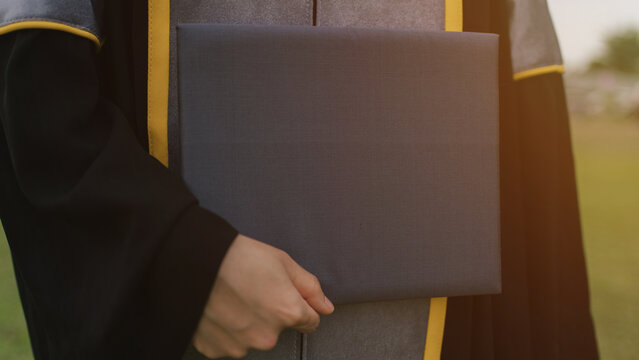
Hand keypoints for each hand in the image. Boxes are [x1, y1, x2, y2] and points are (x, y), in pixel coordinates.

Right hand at [192, 234, 333, 358]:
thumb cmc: (237, 256)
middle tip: (252, 287)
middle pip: (279, 329)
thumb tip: (326, 307)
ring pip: (253, 336)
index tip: (282, 292)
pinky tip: (218, 307)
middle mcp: (267, 336)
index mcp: (288, 312)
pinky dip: (226, 329)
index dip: (298, 304)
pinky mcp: (216, 350)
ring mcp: (240, 346)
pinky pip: (229, 342)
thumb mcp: (282, 261)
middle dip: (271, 312)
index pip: (310, 321)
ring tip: (232, 295)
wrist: (191, 260)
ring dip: (247, 322)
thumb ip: (309, 288)